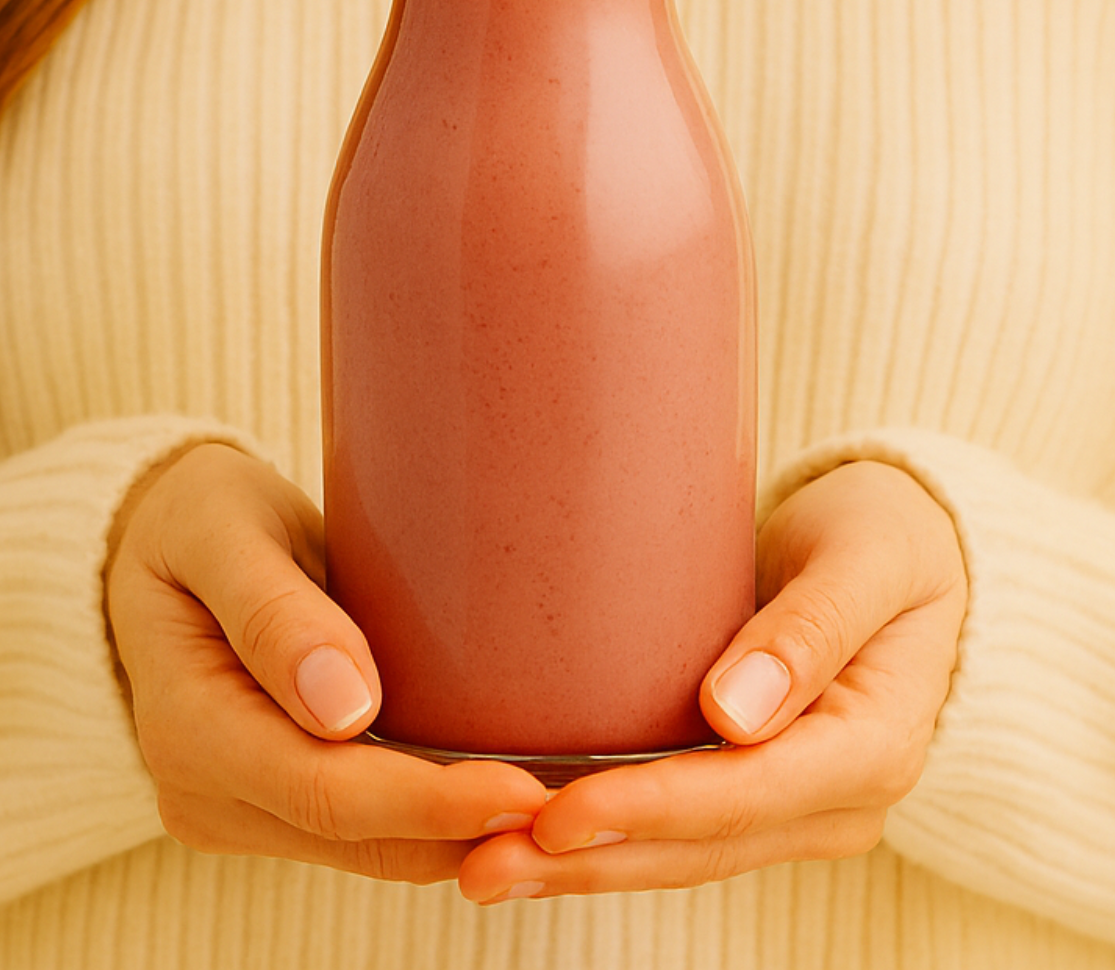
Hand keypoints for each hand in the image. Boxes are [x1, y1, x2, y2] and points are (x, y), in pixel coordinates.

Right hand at [104, 442, 545, 882]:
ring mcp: (237, 805)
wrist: (158, 542)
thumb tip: (346, 707)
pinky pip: (363, 830)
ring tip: (567, 806)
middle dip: (466, 831)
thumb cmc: (195, 518)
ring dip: (461, 836)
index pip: (323, 792)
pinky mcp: (272, 800)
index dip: (427, 801)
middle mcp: (206, 790)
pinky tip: (506, 789)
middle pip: (356, 837)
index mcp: (187, 725)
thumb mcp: (220, 529)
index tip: (523, 789)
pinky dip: (435, 817)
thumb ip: (272, 609)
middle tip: (580, 806)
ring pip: (368, 849)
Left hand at [457, 460, 966, 901]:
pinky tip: (535, 841)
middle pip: (702, 844)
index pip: (744, 793)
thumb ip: (812, 626)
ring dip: (586, 867)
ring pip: (684, 854)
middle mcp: (840, 797)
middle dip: (593, 861)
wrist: (919, 551)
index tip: (556, 812)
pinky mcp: (763, 789)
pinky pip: (682, 829)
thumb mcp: (870, 557)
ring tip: (484, 868)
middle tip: (482, 862)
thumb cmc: (892, 533)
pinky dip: (610, 841)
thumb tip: (734, 713)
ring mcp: (802, 803)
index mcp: (874, 745)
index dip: (647, 809)